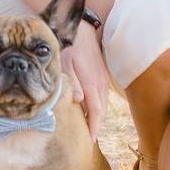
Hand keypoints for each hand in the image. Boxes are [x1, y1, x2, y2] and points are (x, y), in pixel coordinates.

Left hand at [61, 22, 110, 142]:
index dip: (93, 128)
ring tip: (90, 128)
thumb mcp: (66, 63)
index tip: (90, 141)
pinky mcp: (103, 74)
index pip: (96, 112)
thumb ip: (72, 83)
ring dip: (98, 117)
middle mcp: (100, 83)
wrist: (82, 29)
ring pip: (103, 104)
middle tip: (89, 139)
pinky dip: (99, 106)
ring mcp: (103, 79)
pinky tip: (91, 109)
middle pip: (101, 111)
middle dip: (96, 126)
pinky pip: (103, 95)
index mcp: (92, 84)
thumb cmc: (70, 46)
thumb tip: (79, 101)